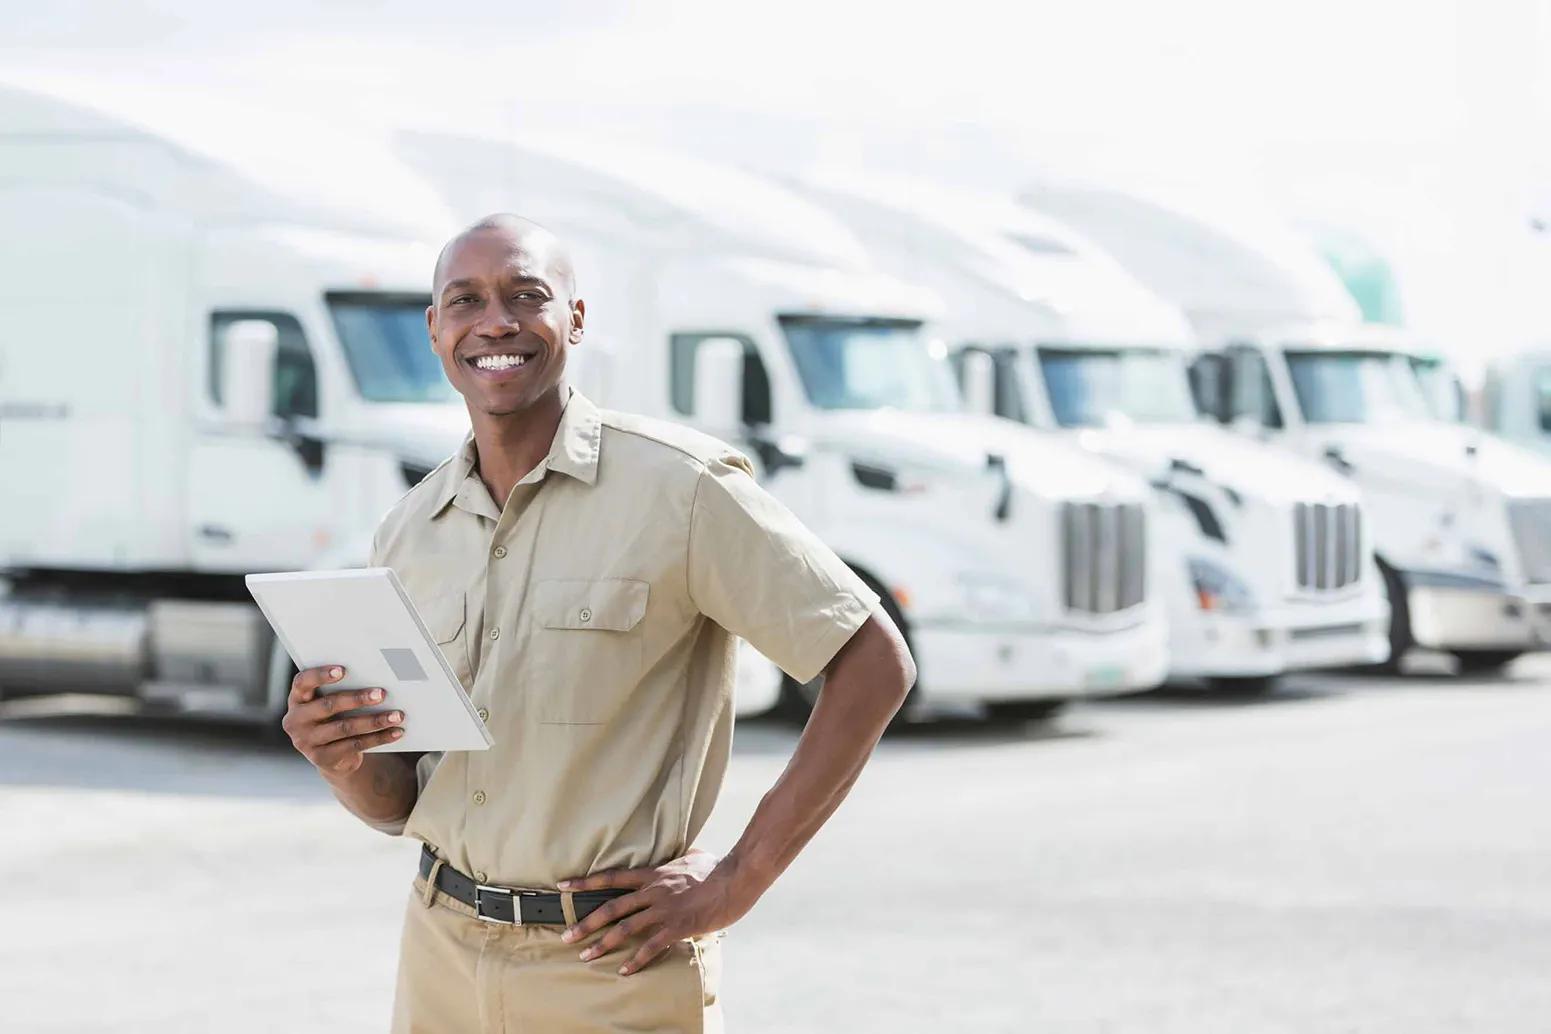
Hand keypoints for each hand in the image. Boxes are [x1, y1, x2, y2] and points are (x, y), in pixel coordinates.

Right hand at [280, 665, 404, 774]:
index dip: (320, 675)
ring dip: (374, 721)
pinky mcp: (322, 758)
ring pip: (344, 728)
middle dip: (357, 698)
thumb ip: (341, 689)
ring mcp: (306, 741)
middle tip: (382, 693)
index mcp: (297, 699)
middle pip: (328, 706)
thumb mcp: (330, 703)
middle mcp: (296, 720)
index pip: (302, 682)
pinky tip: (395, 731)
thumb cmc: (334, 717)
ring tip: (397, 715)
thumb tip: (378, 677)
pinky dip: (379, 738)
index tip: (343, 670)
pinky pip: (354, 745)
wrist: (331, 756)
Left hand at [558, 849, 751, 974]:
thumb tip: (684, 856)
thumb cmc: (718, 868)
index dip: (587, 881)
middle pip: (612, 907)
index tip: (564, 886)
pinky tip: (624, 970)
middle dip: (586, 923)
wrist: (736, 878)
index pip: (613, 877)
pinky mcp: (678, 926)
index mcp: (654, 874)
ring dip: (603, 944)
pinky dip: (636, 960)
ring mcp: (664, 909)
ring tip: (586, 956)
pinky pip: (651, 946)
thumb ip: (680, 861)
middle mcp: (654, 891)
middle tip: (568, 936)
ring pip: (626, 928)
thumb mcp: (693, 858)